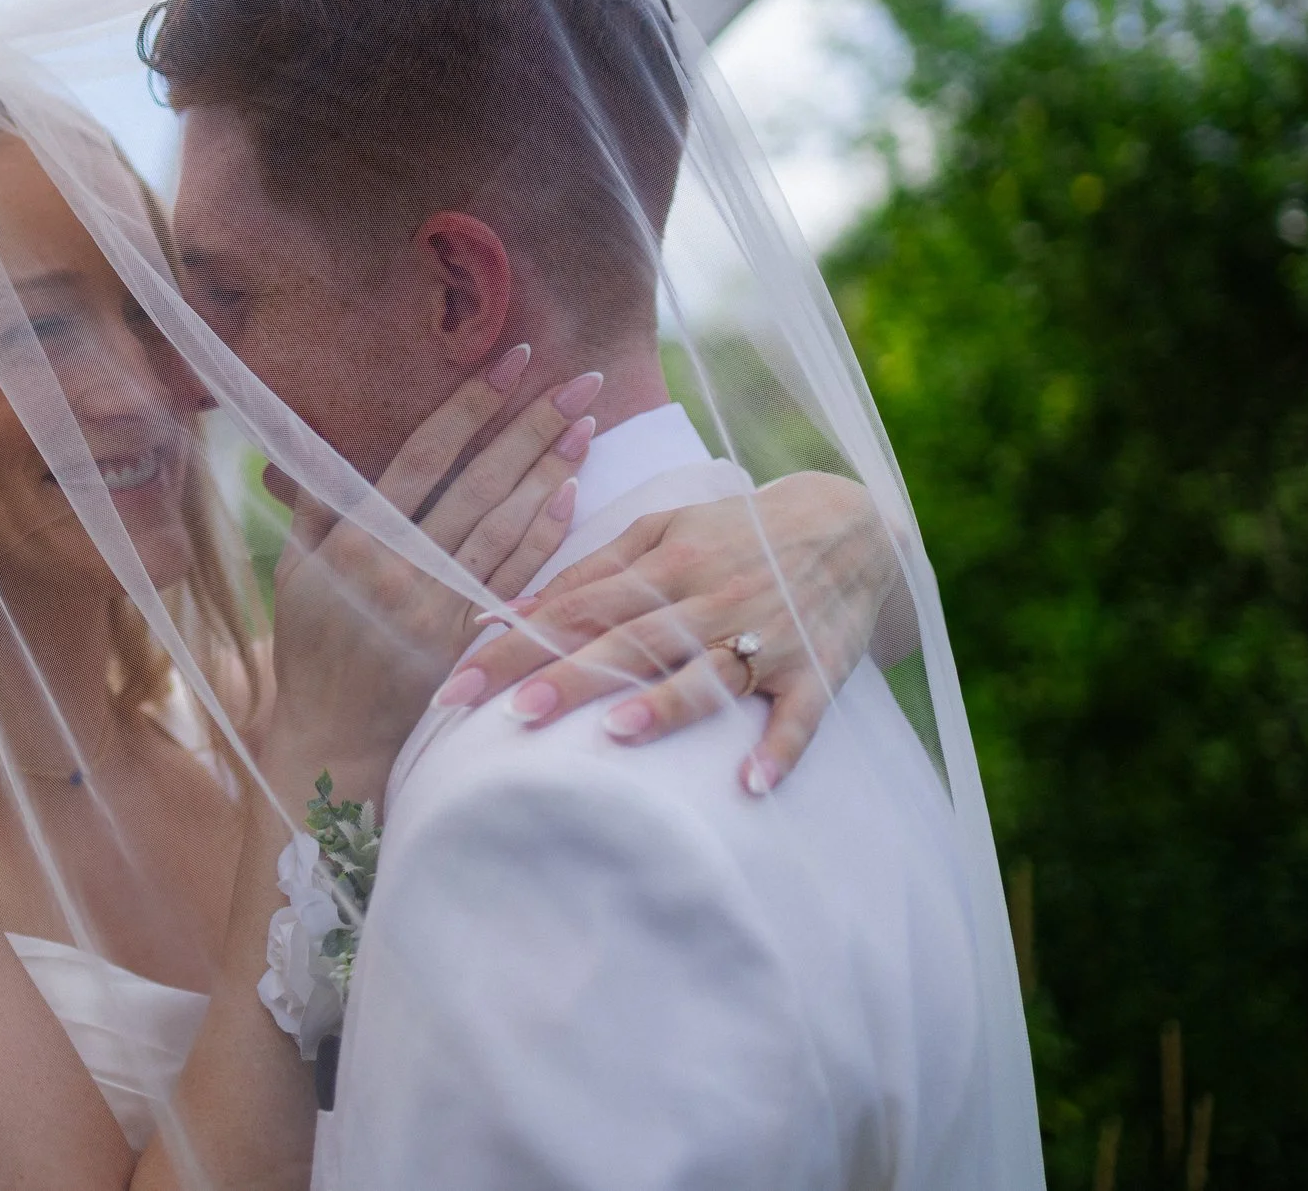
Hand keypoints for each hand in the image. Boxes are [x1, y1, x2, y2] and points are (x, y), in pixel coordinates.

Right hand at [261, 346, 598, 800]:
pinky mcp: (470, 640)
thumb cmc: (310, 647)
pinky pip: (515, 577)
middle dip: (533, 425)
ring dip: (551, 471)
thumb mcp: (294, 569)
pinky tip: (572, 494)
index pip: (425, 456)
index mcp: (355, 540)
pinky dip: (545, 535)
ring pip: (506, 524)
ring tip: (587, 423)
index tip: (512, 361)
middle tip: (582, 379)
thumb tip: (320, 438)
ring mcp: (440, 606)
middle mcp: (401, 568)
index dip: (471, 406)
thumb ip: (315, 503)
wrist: (333, 739)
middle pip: (479, 483)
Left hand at [441, 471, 903, 794]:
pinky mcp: (816, 669)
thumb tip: (507, 611)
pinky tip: (752, 782)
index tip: (459, 683)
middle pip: (630, 641)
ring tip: (617, 731)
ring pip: (709, 673)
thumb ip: (588, 571)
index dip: (517, 644)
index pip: (576, 608)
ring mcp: (764, 636)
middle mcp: (709, 599)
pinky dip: (780, 747)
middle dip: (570, 676)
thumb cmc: (733, 533)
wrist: (848, 524)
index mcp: (664, 564)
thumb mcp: (662, 532)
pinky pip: (799, 714)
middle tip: (512, 714)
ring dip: (667, 702)